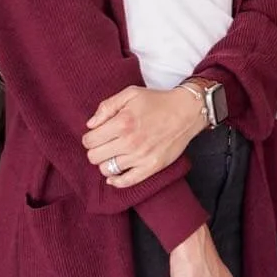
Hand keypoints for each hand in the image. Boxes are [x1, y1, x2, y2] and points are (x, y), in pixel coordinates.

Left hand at [83, 84, 203, 186]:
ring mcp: (141, 157)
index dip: (89, 137)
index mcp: (122, 123)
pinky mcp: (151, 167)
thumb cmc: (157, 101)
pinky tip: (114, 175)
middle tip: (104, 144)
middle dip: (95, 150)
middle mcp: (130, 142)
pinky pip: (126, 182)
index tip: (96, 135)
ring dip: (106, 162)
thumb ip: (107, 106)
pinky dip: (116, 181)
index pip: (89, 140)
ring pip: (107, 169)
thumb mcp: (130, 93)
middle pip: (94, 157)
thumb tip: (90, 125)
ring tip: (114, 153)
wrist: (186, 112)